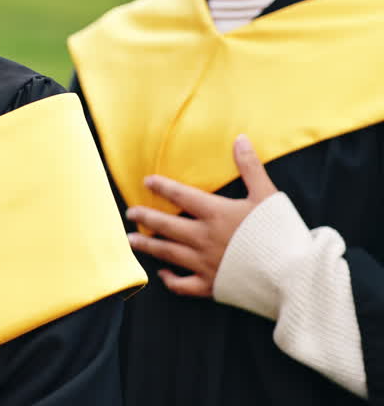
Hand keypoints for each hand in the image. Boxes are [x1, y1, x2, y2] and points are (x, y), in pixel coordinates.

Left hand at [126, 135, 278, 297]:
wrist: (294, 274)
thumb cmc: (282, 233)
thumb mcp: (267, 194)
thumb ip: (250, 167)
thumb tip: (240, 139)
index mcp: (215, 213)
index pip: (180, 195)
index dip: (162, 186)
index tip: (146, 181)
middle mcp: (203, 237)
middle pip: (165, 224)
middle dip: (145, 217)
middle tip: (130, 213)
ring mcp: (204, 263)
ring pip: (167, 253)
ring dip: (147, 246)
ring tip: (131, 240)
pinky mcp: (211, 286)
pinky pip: (182, 285)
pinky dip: (169, 279)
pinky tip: (162, 273)